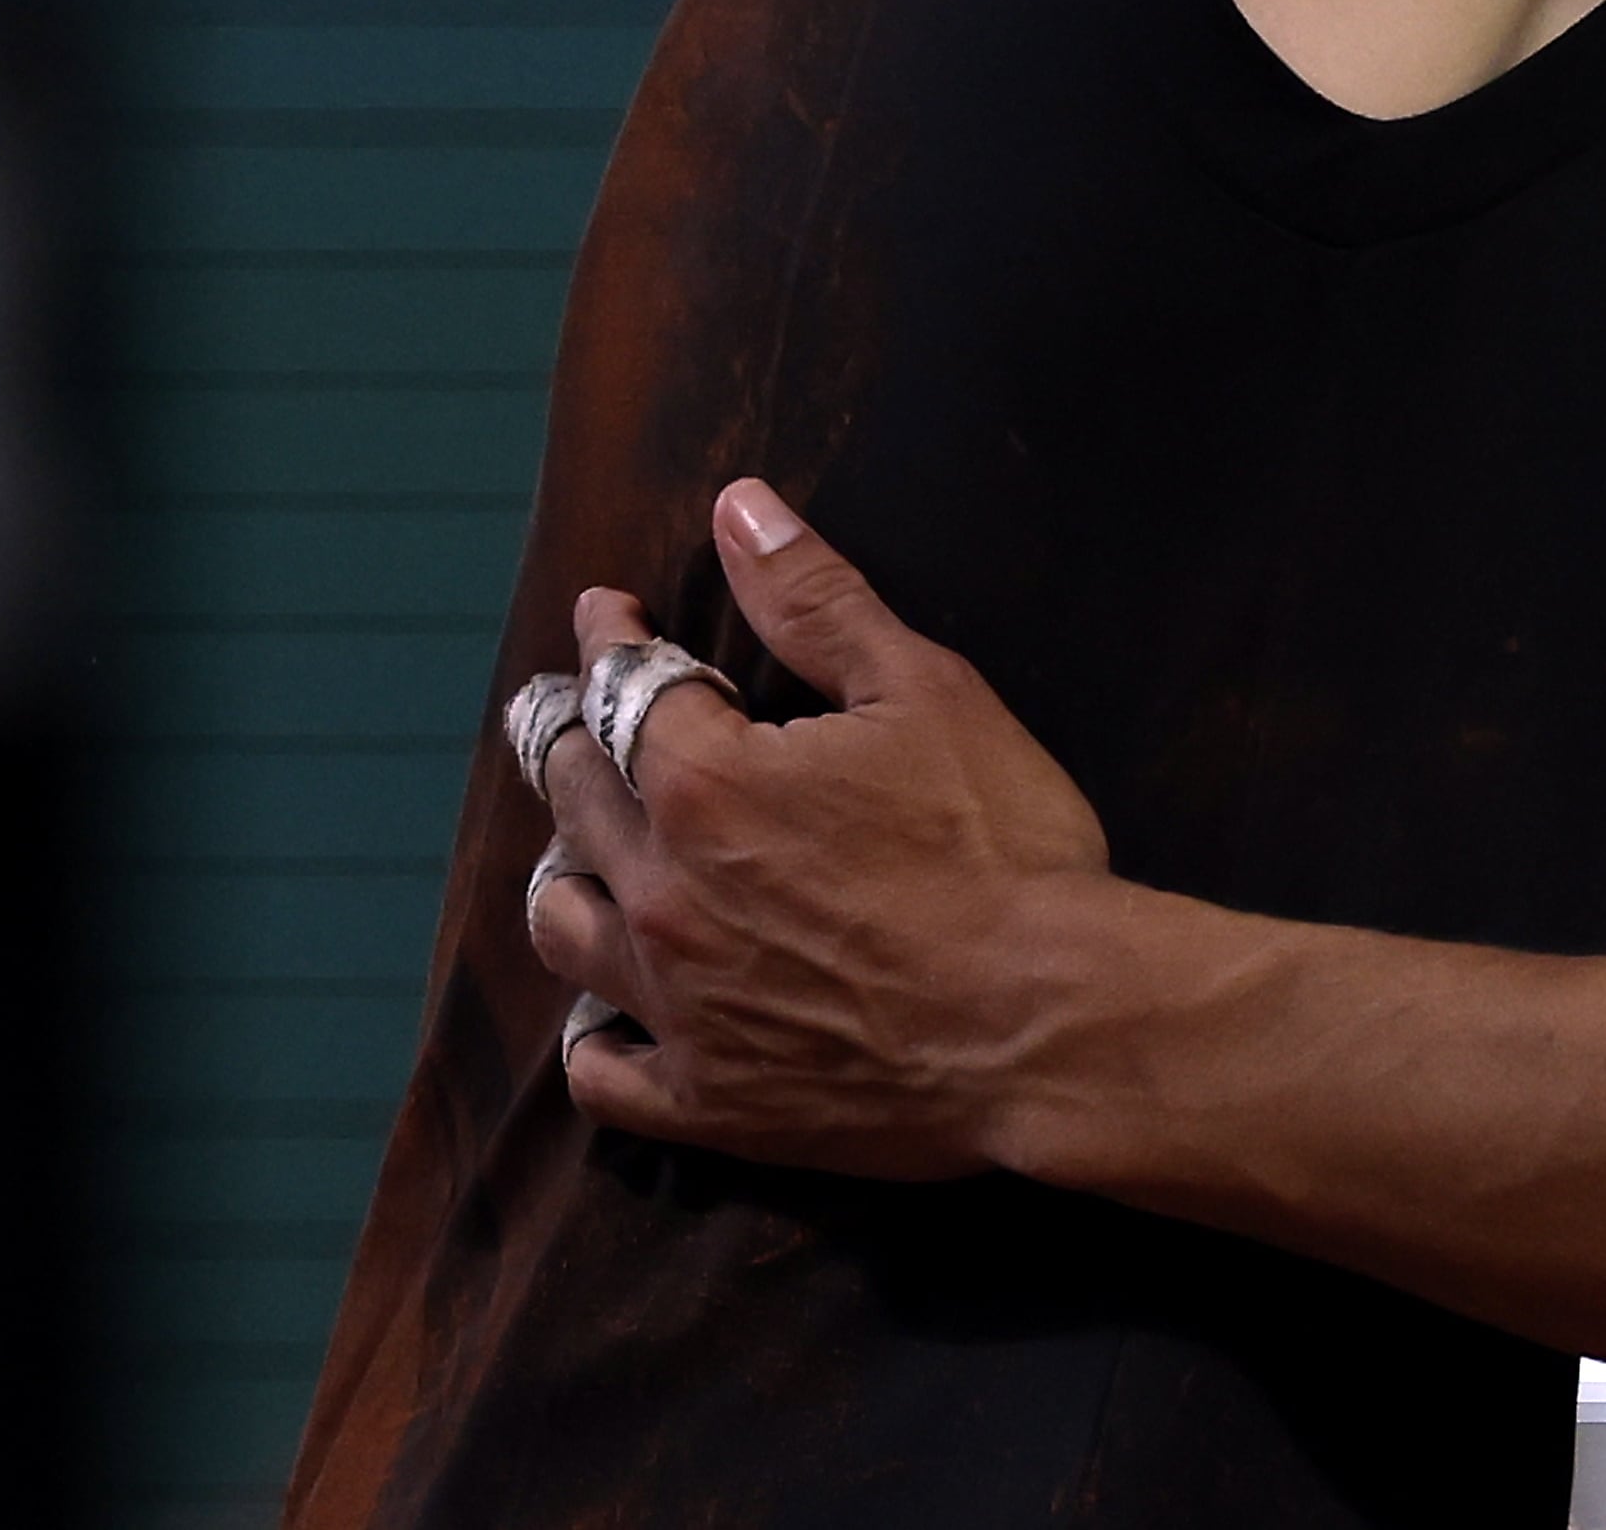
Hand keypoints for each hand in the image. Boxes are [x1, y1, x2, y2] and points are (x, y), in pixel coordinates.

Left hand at [516, 479, 1130, 1179]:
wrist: (1051, 1023)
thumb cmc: (1001, 846)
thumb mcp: (926, 690)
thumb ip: (817, 599)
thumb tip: (738, 507)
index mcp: (705, 780)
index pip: (623, 688)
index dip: (608, 639)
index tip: (603, 613)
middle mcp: (663, 890)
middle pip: (574, 798)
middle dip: (561, 740)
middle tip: (555, 716)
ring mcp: (677, 1004)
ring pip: (564, 930)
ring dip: (561, 874)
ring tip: (572, 853)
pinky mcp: (709, 1098)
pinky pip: (602, 1073)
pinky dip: (591, 1039)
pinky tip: (601, 1021)